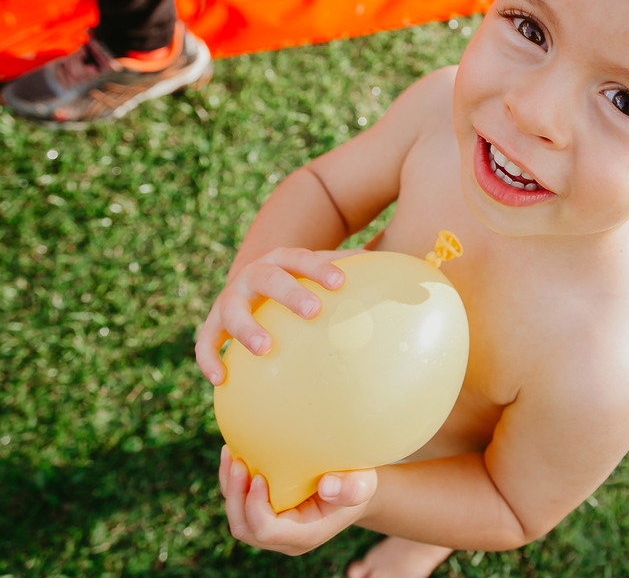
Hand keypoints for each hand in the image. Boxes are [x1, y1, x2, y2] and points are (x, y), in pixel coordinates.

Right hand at [196, 247, 365, 384]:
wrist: (253, 282)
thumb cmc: (300, 281)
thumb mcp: (322, 272)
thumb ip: (355, 273)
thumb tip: (411, 287)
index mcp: (282, 259)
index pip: (302, 258)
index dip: (319, 268)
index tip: (339, 282)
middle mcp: (253, 275)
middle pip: (269, 278)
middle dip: (289, 292)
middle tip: (312, 310)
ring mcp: (230, 298)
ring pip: (232, 310)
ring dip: (246, 328)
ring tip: (265, 348)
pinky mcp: (212, 323)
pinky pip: (206, 341)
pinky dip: (209, 358)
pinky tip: (220, 380)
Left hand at [219, 445, 377, 554]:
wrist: (353, 487)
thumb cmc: (358, 483)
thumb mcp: (364, 483)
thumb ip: (351, 489)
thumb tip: (326, 486)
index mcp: (305, 534)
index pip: (267, 531)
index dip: (255, 506)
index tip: (259, 475)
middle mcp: (284, 538)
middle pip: (244, 528)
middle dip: (235, 496)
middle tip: (236, 461)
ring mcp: (273, 529)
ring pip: (238, 518)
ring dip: (230, 488)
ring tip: (230, 454)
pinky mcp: (266, 515)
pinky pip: (240, 506)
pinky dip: (233, 483)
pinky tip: (234, 455)